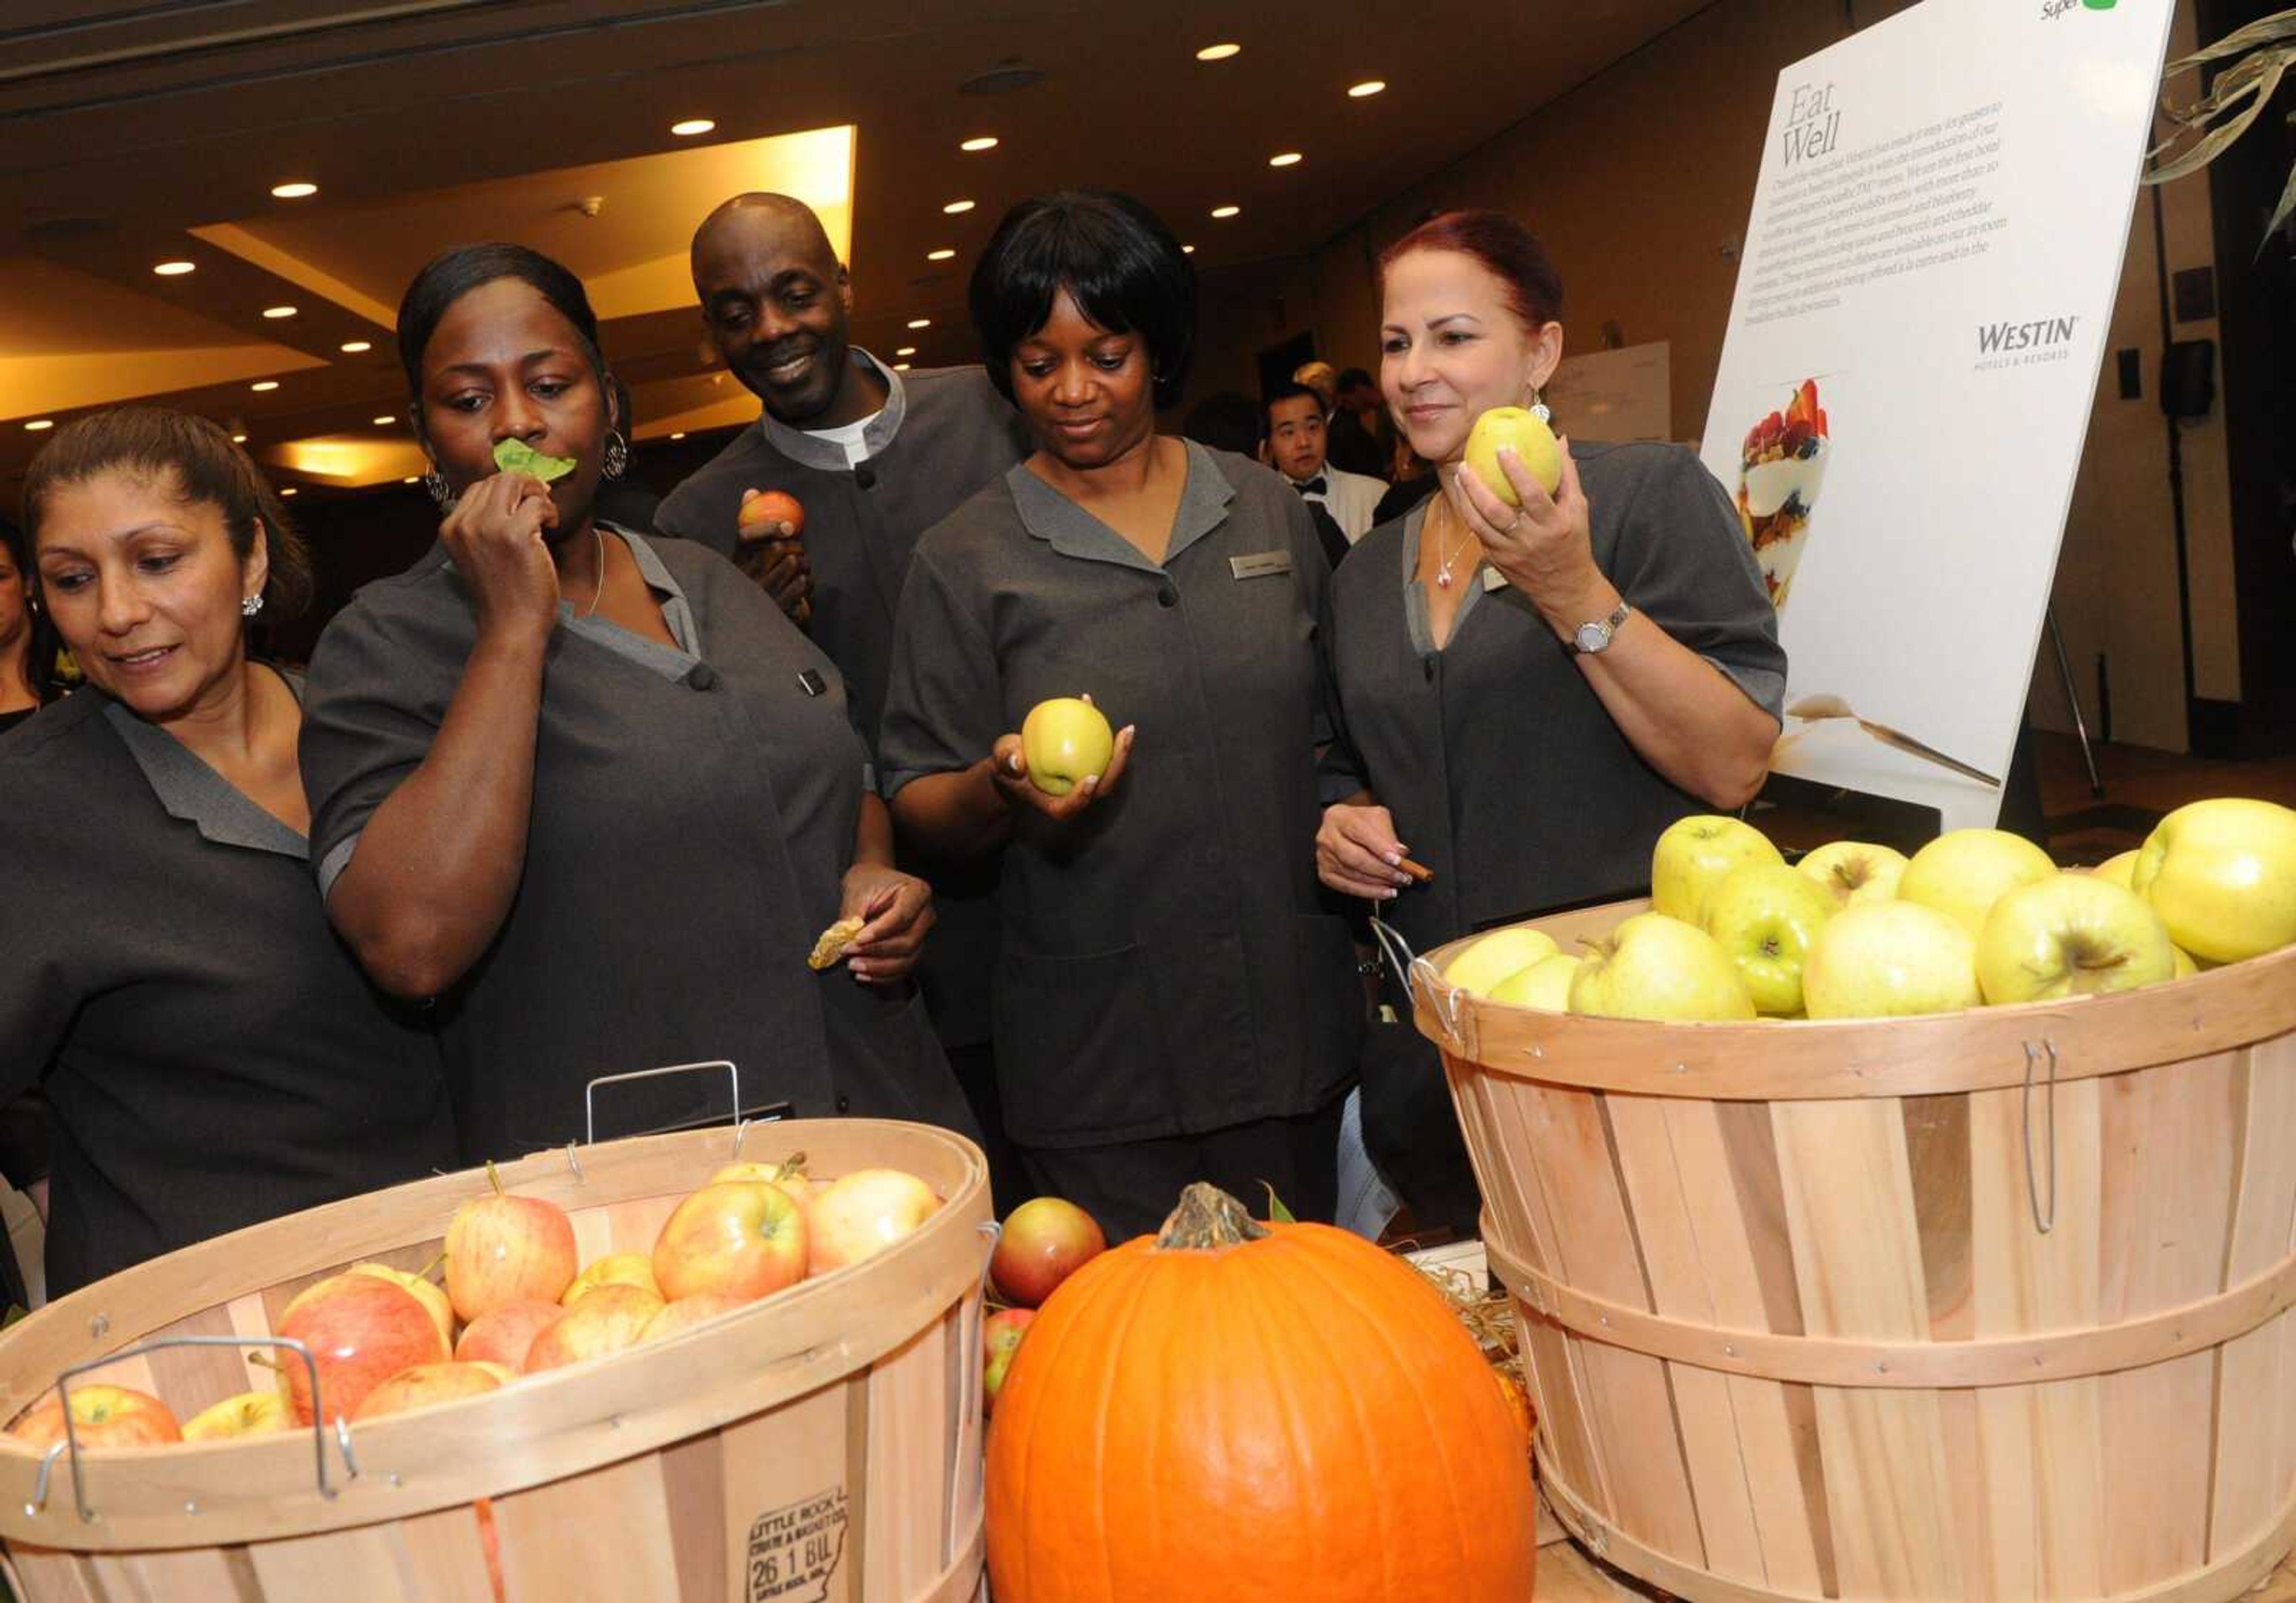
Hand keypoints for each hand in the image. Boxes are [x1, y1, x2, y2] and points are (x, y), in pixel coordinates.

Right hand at [439, 470, 560, 644]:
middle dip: (525, 485)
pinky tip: (551, 527)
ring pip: (516, 482)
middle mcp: (465, 523)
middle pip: (498, 479)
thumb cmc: (501, 593)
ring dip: (538, 495)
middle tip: (542, 502)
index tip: (526, 498)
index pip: (479, 487)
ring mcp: (489, 527)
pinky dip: (550, 511)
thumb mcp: (477, 554)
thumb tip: (511, 492)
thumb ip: (483, 525)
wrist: (511, 626)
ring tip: (546, 517)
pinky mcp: (515, 534)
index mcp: (451, 527)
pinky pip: (538, 503)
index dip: (507, 488)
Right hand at [737, 488, 812, 625]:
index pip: (746, 537)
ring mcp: (763, 596)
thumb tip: (751, 491)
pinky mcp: (780, 611)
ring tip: (800, 568)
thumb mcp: (746, 555)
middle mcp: (746, 578)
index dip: (769, 528)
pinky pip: (802, 585)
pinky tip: (802, 585)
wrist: (753, 625)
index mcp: (736, 561)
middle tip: (799, 549)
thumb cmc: (754, 582)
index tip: (789, 527)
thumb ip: (749, 521)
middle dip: (795, 546)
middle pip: (777, 549)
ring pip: (794, 565)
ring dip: (804, 564)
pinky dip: (808, 582)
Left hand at [838, 866, 933, 984]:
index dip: (880, 931)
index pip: (902, 917)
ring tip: (854, 966)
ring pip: (906, 960)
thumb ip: (852, 916)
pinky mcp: (912, 950)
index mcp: (918, 892)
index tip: (857, 939)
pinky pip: (902, 970)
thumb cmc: (868, 883)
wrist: (873, 883)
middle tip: (850, 952)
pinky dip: (883, 977)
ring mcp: (921, 935)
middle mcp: (925, 915)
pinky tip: (864, 975)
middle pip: (908, 942)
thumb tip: (842, 941)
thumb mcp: (858, 892)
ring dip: (879, 968)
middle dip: (877, 951)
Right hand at [988, 695, 1135, 823]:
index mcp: (1054, 805)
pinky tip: (1092, 704)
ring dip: (1121, 751)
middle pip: (1101, 789)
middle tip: (1123, 741)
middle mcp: (1075, 797)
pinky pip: (1099, 751)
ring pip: (1108, 772)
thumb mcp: (999, 762)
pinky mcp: (1088, 768)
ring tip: (1128, 729)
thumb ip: (1005, 761)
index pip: (1070, 807)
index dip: (1083, 797)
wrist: (1014, 764)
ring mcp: (1084, 783)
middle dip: (1117, 767)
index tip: (1091, 778)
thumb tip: (1017, 762)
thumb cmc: (1006, 766)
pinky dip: (1101, 731)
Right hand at [1317, 802, 1414, 900]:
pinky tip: (1383, 892)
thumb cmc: (1361, 823)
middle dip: (1381, 869)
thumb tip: (1400, 853)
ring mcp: (1324, 857)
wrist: (1344, 829)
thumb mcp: (1377, 818)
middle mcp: (1327, 837)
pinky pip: (1347, 887)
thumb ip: (1388, 834)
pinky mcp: (1325, 873)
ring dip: (1378, 883)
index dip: (1379, 847)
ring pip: (1352, 874)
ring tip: (1397, 884)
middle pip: (1354, 857)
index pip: (1359, 832)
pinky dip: (1367, 892)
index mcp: (1339, 817)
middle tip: (1401, 876)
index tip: (1397, 859)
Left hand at [1449, 438, 1611, 633]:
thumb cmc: (1573, 541)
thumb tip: (1559, 440)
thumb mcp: (1578, 509)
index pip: (1533, 494)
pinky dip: (1470, 516)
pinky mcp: (1497, 561)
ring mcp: (1510, 552)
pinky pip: (1480, 536)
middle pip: (1496, 511)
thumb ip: (1567, 474)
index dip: (1517, 471)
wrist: (1565, 588)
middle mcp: (1530, 539)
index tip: (1503, 448)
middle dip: (1477, 486)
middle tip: (1466, 465)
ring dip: (1466, 500)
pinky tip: (1464, 499)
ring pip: (1480, 525)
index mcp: (1554, 523)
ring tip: (1460, 478)